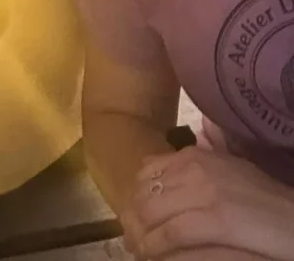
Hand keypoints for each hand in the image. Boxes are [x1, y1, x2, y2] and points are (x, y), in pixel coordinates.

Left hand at [121, 147, 293, 260]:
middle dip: (131, 219)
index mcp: (193, 156)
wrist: (293, 216)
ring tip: (138, 251)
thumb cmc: (260, 199)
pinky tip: (150, 256)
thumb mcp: (220, 173)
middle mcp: (194, 167)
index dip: (132, 197)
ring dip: (140, 236)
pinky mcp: (216, 218)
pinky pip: (172, 233)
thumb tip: (150, 171)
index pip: (145, 172)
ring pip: (152, 213)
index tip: (130, 218)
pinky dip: (156, 247)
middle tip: (130, 240)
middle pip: (144, 193)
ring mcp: (205, 190)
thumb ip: (189, 171)